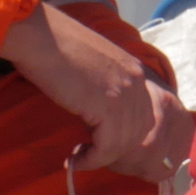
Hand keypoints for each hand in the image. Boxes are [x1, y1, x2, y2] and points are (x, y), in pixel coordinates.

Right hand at [0, 2, 193, 179]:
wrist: (39, 35)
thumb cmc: (56, 49)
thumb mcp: (97, 68)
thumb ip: (111, 89)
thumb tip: (107, 121)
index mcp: (138, 73)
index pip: (156, 117)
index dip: (139, 140)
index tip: (114, 150)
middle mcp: (138, 83)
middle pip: (146, 135)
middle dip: (123, 154)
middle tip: (96, 158)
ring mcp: (126, 93)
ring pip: (127, 144)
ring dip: (104, 159)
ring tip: (81, 159)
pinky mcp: (108, 105)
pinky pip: (108, 147)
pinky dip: (92, 159)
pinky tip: (75, 159)